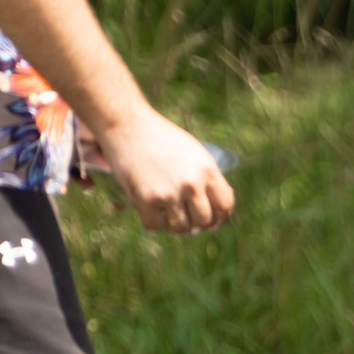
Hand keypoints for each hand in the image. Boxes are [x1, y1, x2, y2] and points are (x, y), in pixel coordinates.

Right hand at [101, 109, 234, 233]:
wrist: (127, 125)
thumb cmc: (162, 140)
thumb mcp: (194, 153)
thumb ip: (208, 179)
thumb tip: (222, 209)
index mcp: (207, 170)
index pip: (225, 206)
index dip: (219, 217)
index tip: (210, 220)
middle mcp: (191, 183)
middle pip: (205, 221)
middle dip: (197, 223)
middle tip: (186, 218)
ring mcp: (169, 193)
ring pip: (182, 228)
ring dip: (175, 225)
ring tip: (168, 214)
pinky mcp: (146, 199)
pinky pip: (156, 226)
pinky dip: (154, 222)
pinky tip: (151, 211)